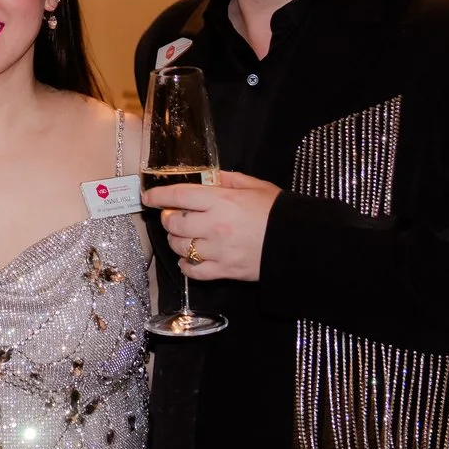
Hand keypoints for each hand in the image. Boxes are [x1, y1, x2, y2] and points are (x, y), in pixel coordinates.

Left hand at [141, 170, 279, 281]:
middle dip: (168, 218)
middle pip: (173, 223)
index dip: (158, 195)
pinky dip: (186, 265)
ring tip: (183, 236)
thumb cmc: (278, 211)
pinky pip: (193, 271)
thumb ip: (228, 180)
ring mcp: (217, 250)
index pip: (178, 196)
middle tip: (174, 216)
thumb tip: (208, 177)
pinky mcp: (224, 270)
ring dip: (175, 241)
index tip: (148, 196)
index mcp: (221, 201)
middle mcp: (214, 225)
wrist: (299, 242)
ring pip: (179, 247)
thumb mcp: (255, 186)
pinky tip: (189, 258)